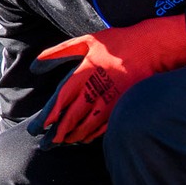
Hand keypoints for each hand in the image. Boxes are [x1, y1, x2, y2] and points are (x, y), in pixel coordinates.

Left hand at [31, 15, 185, 143]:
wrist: (151, 48)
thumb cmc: (116, 43)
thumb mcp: (85, 42)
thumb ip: (57, 53)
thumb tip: (34, 66)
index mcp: (84, 72)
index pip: (62, 98)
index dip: (50, 114)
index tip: (40, 126)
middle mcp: (96, 89)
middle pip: (73, 115)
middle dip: (58, 131)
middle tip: (46, 143)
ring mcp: (111, 100)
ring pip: (88, 124)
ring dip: (74, 135)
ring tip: (63, 142)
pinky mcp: (123, 106)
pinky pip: (105, 126)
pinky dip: (93, 134)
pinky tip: (84, 138)